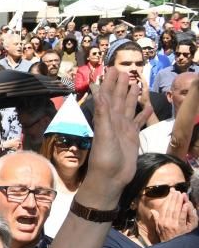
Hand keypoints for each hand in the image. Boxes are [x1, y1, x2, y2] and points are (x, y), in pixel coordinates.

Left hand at [85, 66, 140, 190]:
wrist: (111, 178)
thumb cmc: (105, 157)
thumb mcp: (103, 133)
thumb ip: (103, 113)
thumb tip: (98, 92)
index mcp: (106, 118)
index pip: (107, 96)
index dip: (108, 82)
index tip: (110, 69)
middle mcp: (114, 121)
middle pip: (117, 99)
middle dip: (119, 85)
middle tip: (123, 70)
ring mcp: (123, 129)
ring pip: (128, 108)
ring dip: (130, 96)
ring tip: (135, 83)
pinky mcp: (132, 138)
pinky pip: (138, 122)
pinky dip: (143, 114)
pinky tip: (149, 107)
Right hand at [150, 190, 197, 241]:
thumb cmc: (165, 238)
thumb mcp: (158, 229)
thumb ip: (156, 219)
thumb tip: (152, 211)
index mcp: (161, 221)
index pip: (165, 207)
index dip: (168, 199)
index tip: (171, 192)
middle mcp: (166, 222)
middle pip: (170, 207)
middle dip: (174, 198)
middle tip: (177, 191)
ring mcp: (173, 225)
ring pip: (176, 211)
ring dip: (179, 202)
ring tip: (181, 194)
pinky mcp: (180, 228)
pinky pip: (182, 218)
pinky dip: (184, 211)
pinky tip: (186, 205)